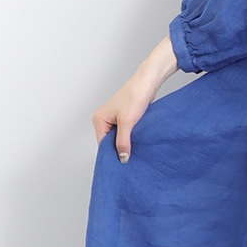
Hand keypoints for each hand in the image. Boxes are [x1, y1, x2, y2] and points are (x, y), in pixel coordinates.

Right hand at [92, 34, 178, 161]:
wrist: (148, 81)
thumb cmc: (135, 96)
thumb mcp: (128, 122)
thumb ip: (123, 142)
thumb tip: (122, 158)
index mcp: (99, 120)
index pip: (102, 144)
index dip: (112, 154)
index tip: (122, 164)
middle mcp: (103, 119)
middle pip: (110, 141)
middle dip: (120, 149)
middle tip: (131, 159)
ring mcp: (114, 117)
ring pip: (119, 137)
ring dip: (127, 142)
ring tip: (136, 150)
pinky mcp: (124, 116)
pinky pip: (125, 131)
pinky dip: (131, 136)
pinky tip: (139, 141)